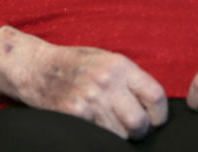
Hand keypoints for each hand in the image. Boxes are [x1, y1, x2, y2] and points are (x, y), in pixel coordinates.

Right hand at [0, 29, 166, 138]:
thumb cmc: (76, 64)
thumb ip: (130, 78)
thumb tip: (154, 104)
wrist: (37, 68)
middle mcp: (107, 82)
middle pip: (140, 122)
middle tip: (133, 129)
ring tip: (110, 124)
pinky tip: (94, 126)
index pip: (156, 96)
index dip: (160, 115)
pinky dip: (100, 137)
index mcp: (120, 65)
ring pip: (120, 135)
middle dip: (141, 131)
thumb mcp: (106, 59)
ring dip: (119, 136)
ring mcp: (90, 100)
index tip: (155, 120)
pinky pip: (99, 137)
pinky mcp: (75, 116)